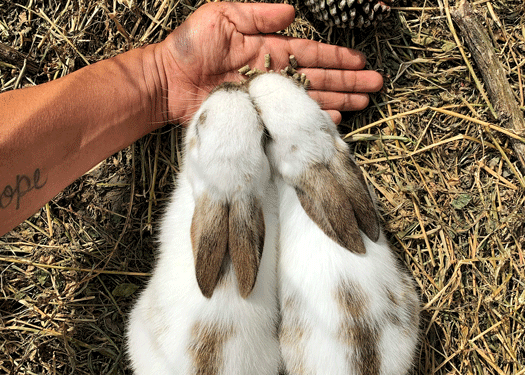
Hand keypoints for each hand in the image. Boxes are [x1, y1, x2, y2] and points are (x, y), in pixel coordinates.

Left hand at [158, 2, 382, 123]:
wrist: (167, 81)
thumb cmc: (189, 47)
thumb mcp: (221, 17)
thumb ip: (256, 14)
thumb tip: (290, 12)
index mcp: (268, 50)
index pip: (311, 53)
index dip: (337, 58)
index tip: (361, 62)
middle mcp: (273, 75)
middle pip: (319, 78)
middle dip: (348, 81)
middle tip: (376, 85)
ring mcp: (266, 98)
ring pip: (311, 99)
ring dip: (339, 100)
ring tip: (364, 101)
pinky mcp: (257, 116)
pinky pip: (289, 119)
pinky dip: (312, 118)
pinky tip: (334, 119)